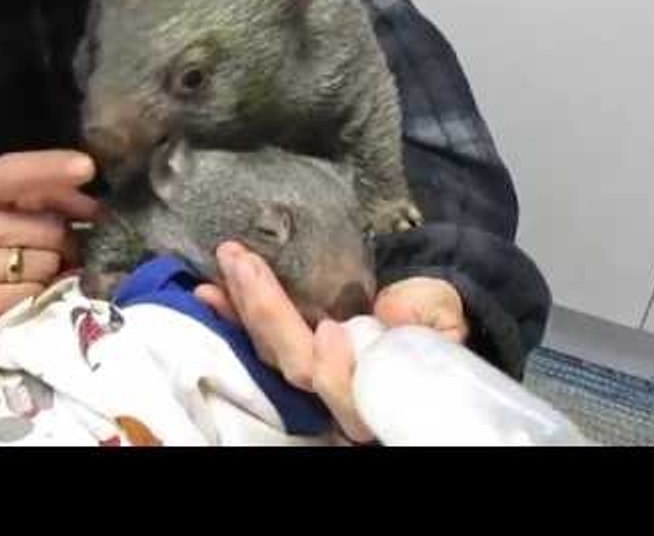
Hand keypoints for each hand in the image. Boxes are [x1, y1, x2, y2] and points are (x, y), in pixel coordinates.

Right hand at [0, 150, 100, 334]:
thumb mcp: (13, 209)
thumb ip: (52, 196)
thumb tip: (95, 208)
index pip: (12, 172)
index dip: (51, 168)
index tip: (88, 166)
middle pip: (48, 227)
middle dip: (63, 239)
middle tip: (55, 248)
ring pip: (45, 263)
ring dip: (53, 269)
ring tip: (36, 271)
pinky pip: (33, 294)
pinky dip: (39, 294)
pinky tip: (25, 293)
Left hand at [195, 243, 469, 442]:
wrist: (422, 311)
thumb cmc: (434, 318)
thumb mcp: (443, 312)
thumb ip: (426, 313)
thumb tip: (394, 308)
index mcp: (375, 388)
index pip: (348, 391)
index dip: (335, 370)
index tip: (331, 329)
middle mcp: (335, 390)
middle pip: (296, 367)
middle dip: (269, 314)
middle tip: (247, 263)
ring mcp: (306, 369)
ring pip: (268, 351)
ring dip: (243, 305)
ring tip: (227, 262)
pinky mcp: (285, 348)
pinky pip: (256, 336)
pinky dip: (233, 311)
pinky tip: (210, 289)